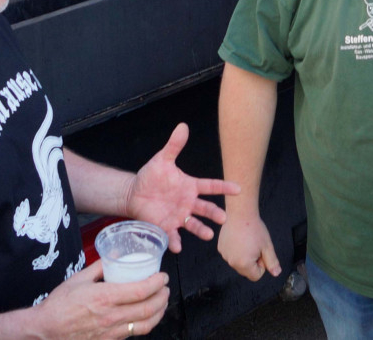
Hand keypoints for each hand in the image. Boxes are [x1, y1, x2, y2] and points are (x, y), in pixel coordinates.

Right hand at [33, 261, 169, 339]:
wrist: (45, 330)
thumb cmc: (59, 304)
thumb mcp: (79, 279)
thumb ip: (100, 265)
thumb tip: (115, 253)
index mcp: (105, 297)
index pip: (141, 291)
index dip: (157, 283)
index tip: (162, 277)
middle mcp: (111, 316)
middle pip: (148, 308)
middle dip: (163, 297)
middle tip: (165, 288)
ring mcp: (111, 331)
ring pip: (145, 325)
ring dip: (159, 313)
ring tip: (162, 303)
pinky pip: (133, 334)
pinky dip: (145, 325)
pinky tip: (146, 317)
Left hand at [125, 124, 238, 252]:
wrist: (134, 193)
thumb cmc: (151, 176)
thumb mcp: (162, 159)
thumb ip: (174, 145)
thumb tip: (183, 126)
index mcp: (190, 186)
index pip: (211, 186)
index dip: (224, 188)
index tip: (238, 189)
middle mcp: (188, 203)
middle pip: (206, 208)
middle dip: (215, 214)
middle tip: (224, 218)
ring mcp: (179, 216)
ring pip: (194, 224)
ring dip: (202, 230)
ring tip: (208, 235)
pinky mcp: (166, 227)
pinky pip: (173, 236)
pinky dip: (175, 241)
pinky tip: (177, 245)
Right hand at [217, 208, 280, 281]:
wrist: (240, 213)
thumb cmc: (254, 228)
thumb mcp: (267, 246)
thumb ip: (272, 262)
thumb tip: (276, 273)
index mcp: (244, 264)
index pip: (256, 276)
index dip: (261, 265)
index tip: (260, 252)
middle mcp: (232, 262)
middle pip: (246, 271)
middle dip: (252, 261)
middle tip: (254, 246)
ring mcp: (224, 255)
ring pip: (238, 262)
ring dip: (244, 256)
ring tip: (247, 240)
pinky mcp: (220, 248)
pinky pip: (231, 255)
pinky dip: (236, 250)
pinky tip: (239, 238)